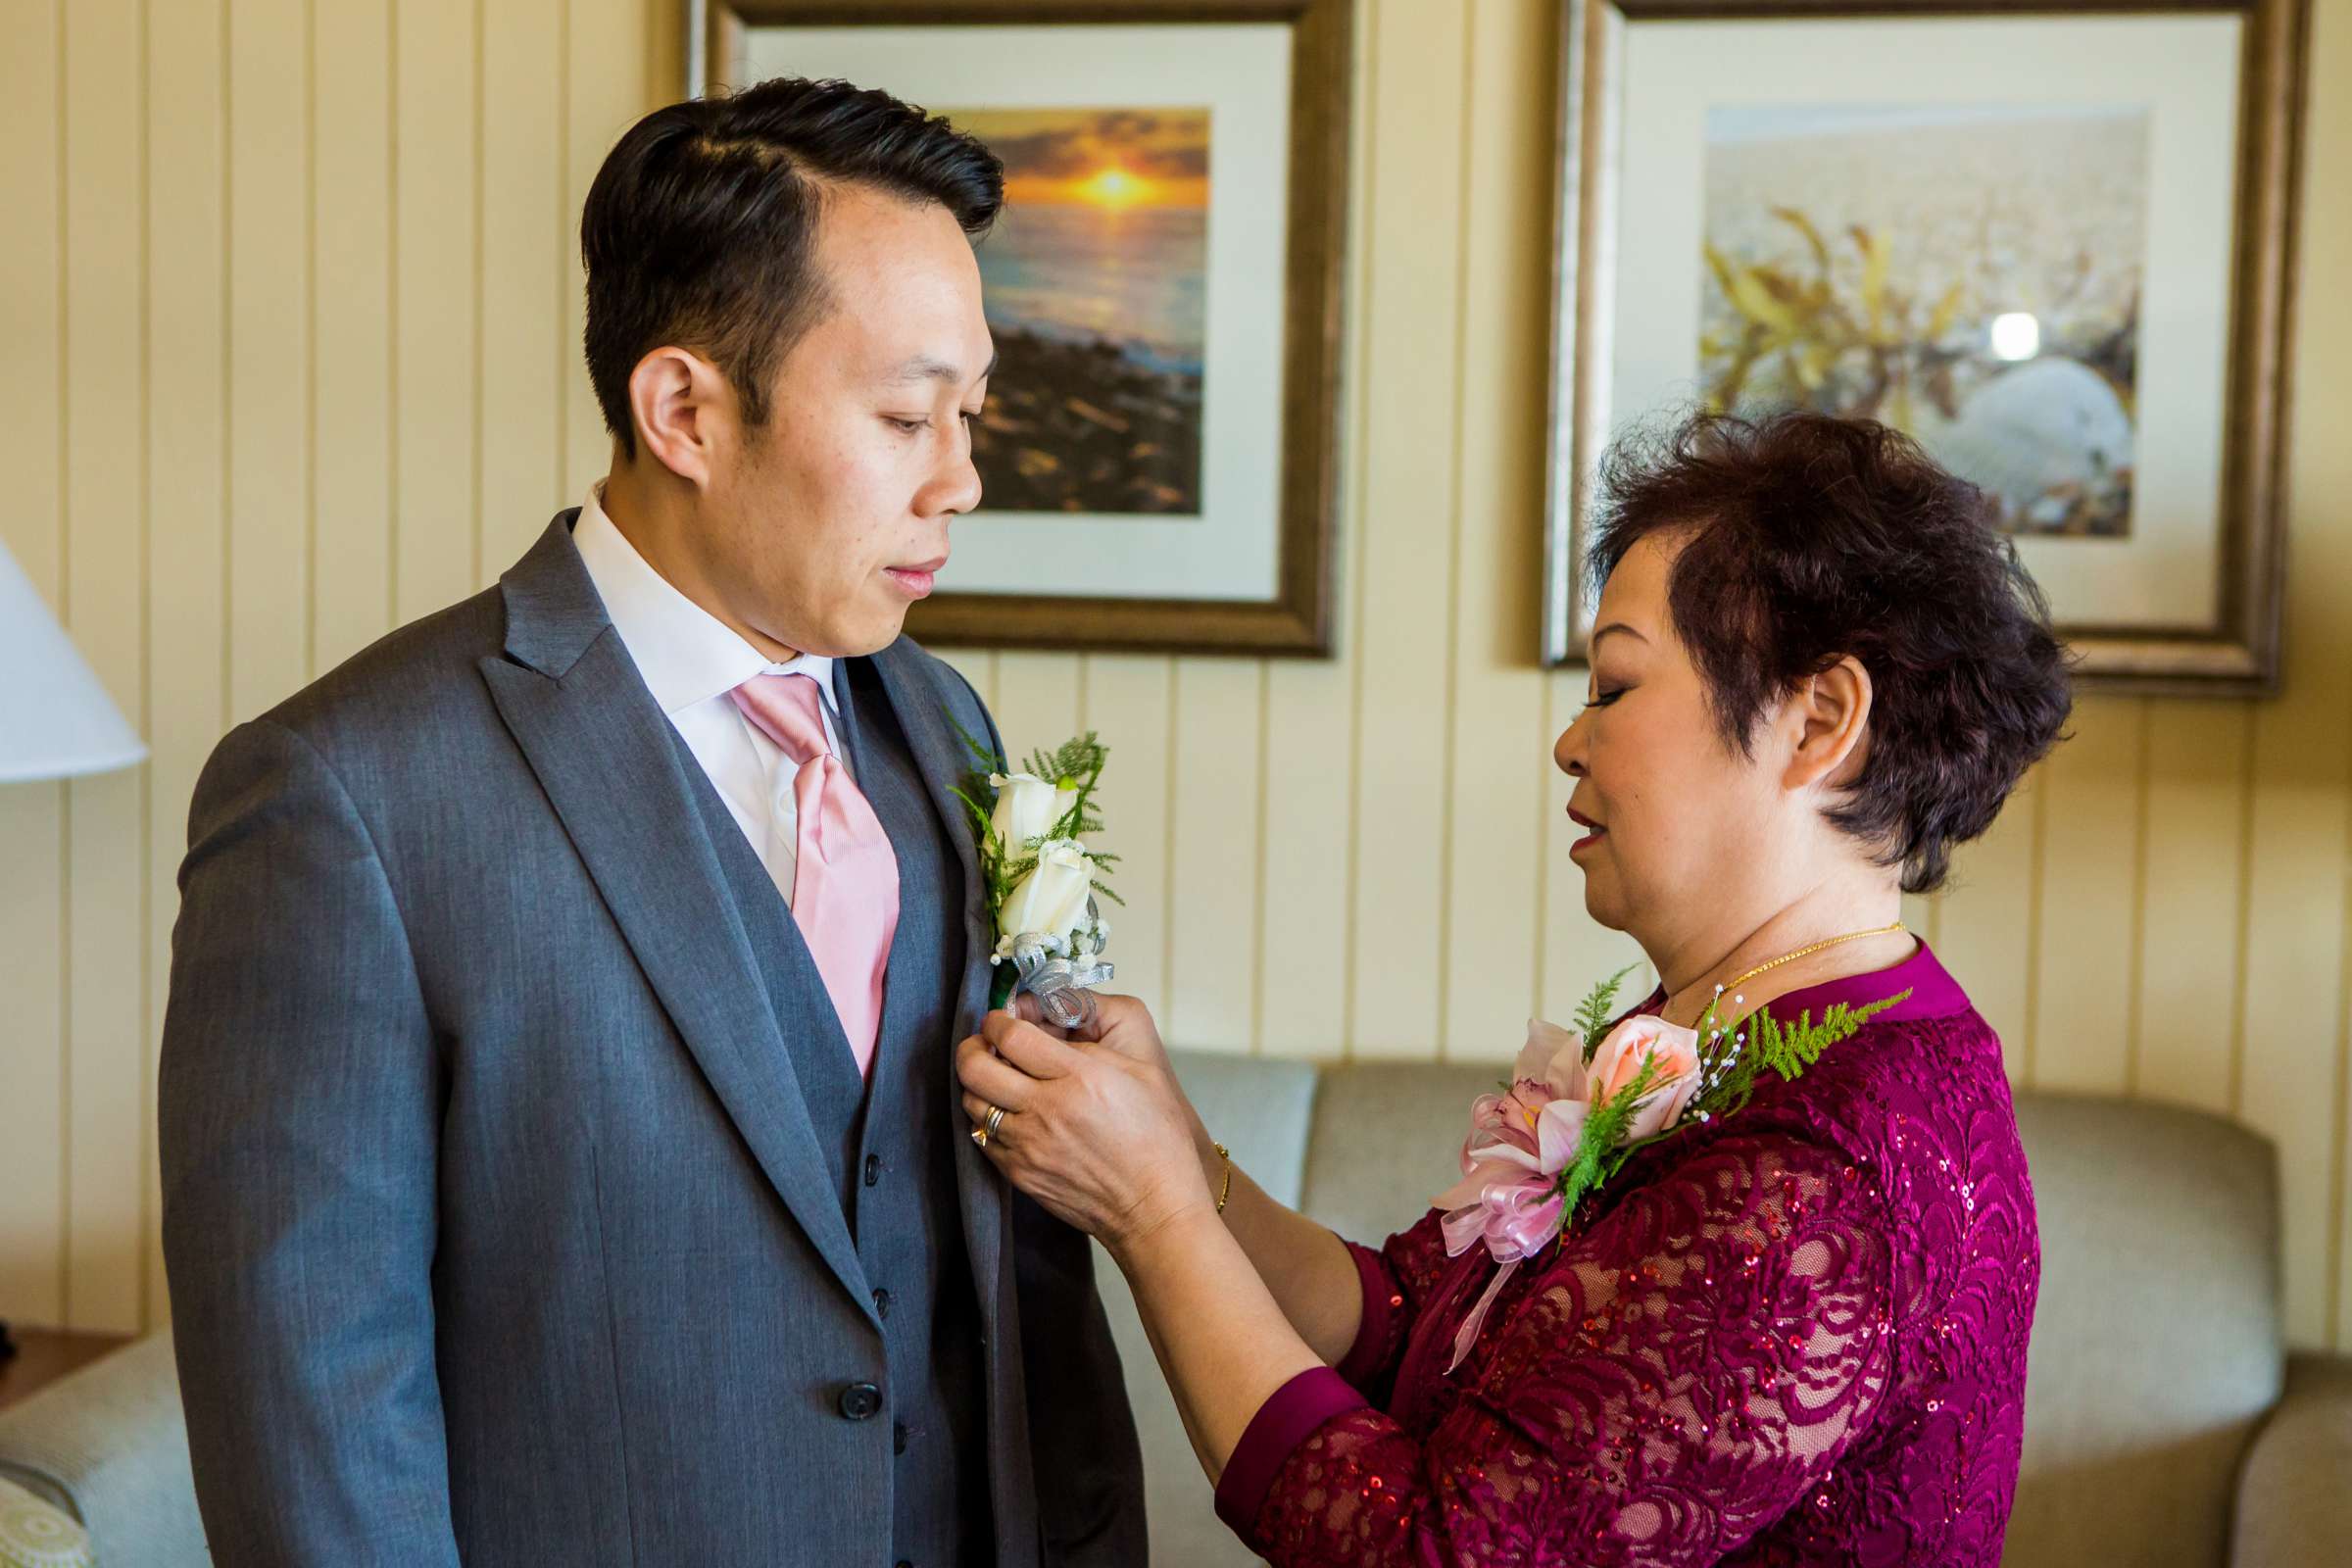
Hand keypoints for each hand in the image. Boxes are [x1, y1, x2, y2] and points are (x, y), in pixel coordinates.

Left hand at [957, 993, 1213, 1256]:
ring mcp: (1028, 1145)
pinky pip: (982, 1137)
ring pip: (972, 1102)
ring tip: (995, 1078)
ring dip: (977, 1084)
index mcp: (1080, 1077)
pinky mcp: (1019, 1173)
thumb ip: (1091, 1045)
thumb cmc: (1158, 1139)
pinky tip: (1007, 1114)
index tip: (1000, 1020)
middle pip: (975, 1066)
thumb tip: (1046, 1032)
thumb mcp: (1141, 1072)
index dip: (997, 1021)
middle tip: (985, 1043)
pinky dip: (987, 1119)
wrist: (1154, 1207)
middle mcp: (1047, 1109)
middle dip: (973, 1047)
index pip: (1011, 1035)